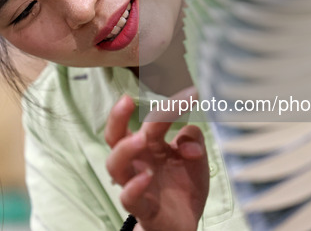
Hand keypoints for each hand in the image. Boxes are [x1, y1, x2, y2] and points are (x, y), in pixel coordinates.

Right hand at [105, 88, 208, 230]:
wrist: (183, 223)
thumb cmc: (182, 184)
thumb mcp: (195, 156)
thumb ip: (193, 139)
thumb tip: (186, 141)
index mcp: (150, 144)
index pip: (152, 119)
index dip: (170, 105)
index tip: (191, 92)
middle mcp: (137, 160)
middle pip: (115, 135)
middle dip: (117, 117)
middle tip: (126, 100)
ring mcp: (135, 182)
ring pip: (115, 164)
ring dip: (125, 149)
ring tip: (142, 137)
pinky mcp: (141, 207)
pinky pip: (128, 198)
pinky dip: (134, 187)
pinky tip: (146, 177)